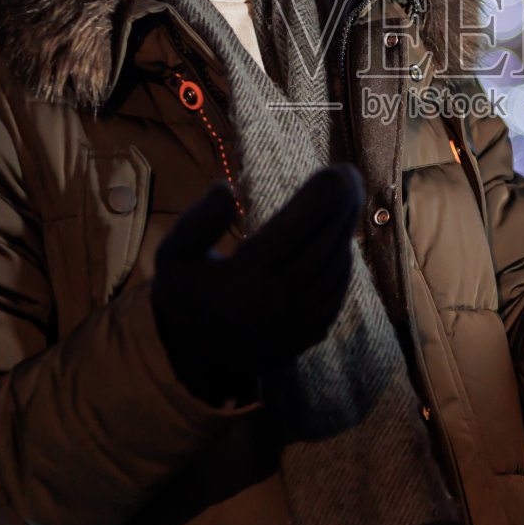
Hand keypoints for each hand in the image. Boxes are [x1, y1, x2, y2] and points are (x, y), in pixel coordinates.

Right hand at [150, 164, 362, 403]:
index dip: (318, 200)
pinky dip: (343, 260)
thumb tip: (227, 189)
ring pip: (333, 269)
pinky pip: (336, 291)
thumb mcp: (173, 256)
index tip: (335, 171)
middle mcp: (275, 305)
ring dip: (345, 230)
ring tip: (349, 196)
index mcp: (242, 282)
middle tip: (350, 174)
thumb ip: (197, 222)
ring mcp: (297, 324)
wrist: (198, 354)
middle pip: (320, 247)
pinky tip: (341, 235)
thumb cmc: (188, 292)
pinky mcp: (310, 333)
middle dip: (340, 207)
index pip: (290, 233)